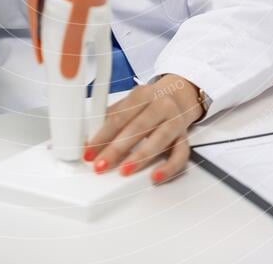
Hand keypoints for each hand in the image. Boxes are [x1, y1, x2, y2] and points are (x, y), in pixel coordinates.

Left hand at [82, 74, 203, 184]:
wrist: (179, 95)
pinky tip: (155, 177)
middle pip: (138, 127)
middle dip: (117, 149)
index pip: (120, 116)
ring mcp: (175, 121)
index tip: (89, 151)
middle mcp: (161, 106)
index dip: (102, 135)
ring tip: (124, 171)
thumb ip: (111, 119)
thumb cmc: (149, 103)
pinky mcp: (185, 138)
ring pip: (160, 139)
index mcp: (143, 94)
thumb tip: (87, 139)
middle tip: (101, 165)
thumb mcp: (129, 103)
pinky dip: (168, 168)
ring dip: (140, 157)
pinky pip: (181, 155)